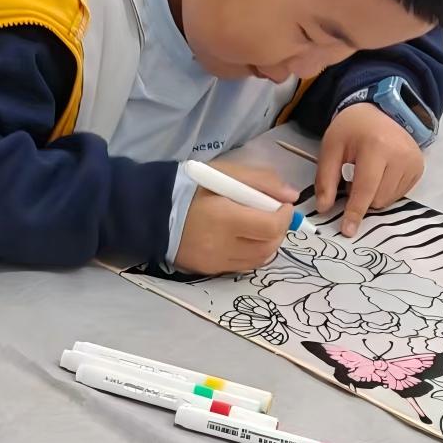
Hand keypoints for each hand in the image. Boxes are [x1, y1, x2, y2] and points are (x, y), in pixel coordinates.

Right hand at [174, 162, 297, 275]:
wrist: (150, 212)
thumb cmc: (189, 188)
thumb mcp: (224, 173)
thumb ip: (261, 181)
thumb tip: (291, 196)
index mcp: (224, 217)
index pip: (270, 226)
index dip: (284, 217)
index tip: (281, 205)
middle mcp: (220, 245)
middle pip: (268, 246)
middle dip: (278, 231)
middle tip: (272, 216)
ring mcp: (214, 261)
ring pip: (258, 260)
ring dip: (267, 244)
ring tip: (257, 228)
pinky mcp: (208, 270)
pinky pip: (242, 266)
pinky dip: (250, 253)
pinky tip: (242, 240)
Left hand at [317, 102, 423, 235]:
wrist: (375, 111)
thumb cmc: (349, 131)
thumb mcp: (330, 150)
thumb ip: (325, 180)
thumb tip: (323, 208)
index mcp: (377, 147)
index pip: (365, 189)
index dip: (355, 211)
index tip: (348, 231)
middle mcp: (401, 155)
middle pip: (377, 199)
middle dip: (360, 198)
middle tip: (353, 177)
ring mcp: (414, 162)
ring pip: (388, 200)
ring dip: (372, 195)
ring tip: (367, 173)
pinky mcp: (419, 168)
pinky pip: (398, 194)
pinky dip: (384, 191)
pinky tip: (380, 174)